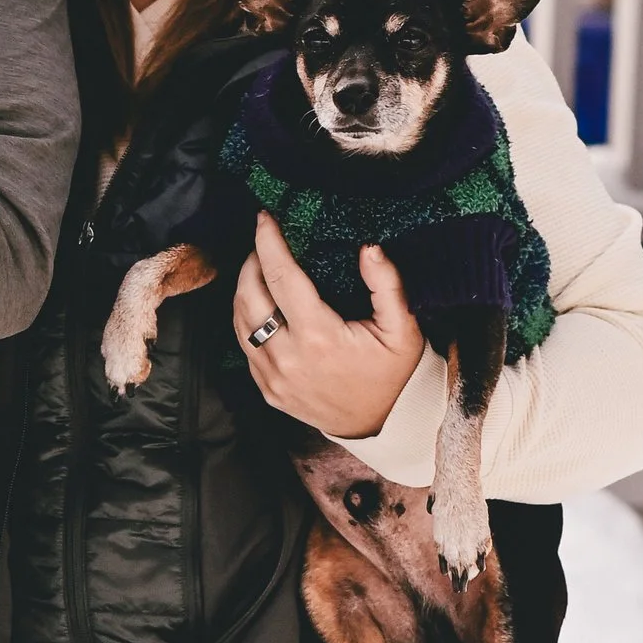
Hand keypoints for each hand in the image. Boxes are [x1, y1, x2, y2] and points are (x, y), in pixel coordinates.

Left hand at [233, 212, 424, 435]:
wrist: (382, 424)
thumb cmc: (393, 372)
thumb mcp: (402, 328)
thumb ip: (387, 285)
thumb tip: (368, 248)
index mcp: (318, 337)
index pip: (281, 277)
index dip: (269, 242)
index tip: (264, 218)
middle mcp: (288, 358)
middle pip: (249, 295)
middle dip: (252, 262)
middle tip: (264, 243)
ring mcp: (273, 377)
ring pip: (240, 321)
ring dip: (245, 289)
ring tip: (260, 269)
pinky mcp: (267, 390)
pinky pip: (245, 346)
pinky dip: (247, 319)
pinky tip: (263, 306)